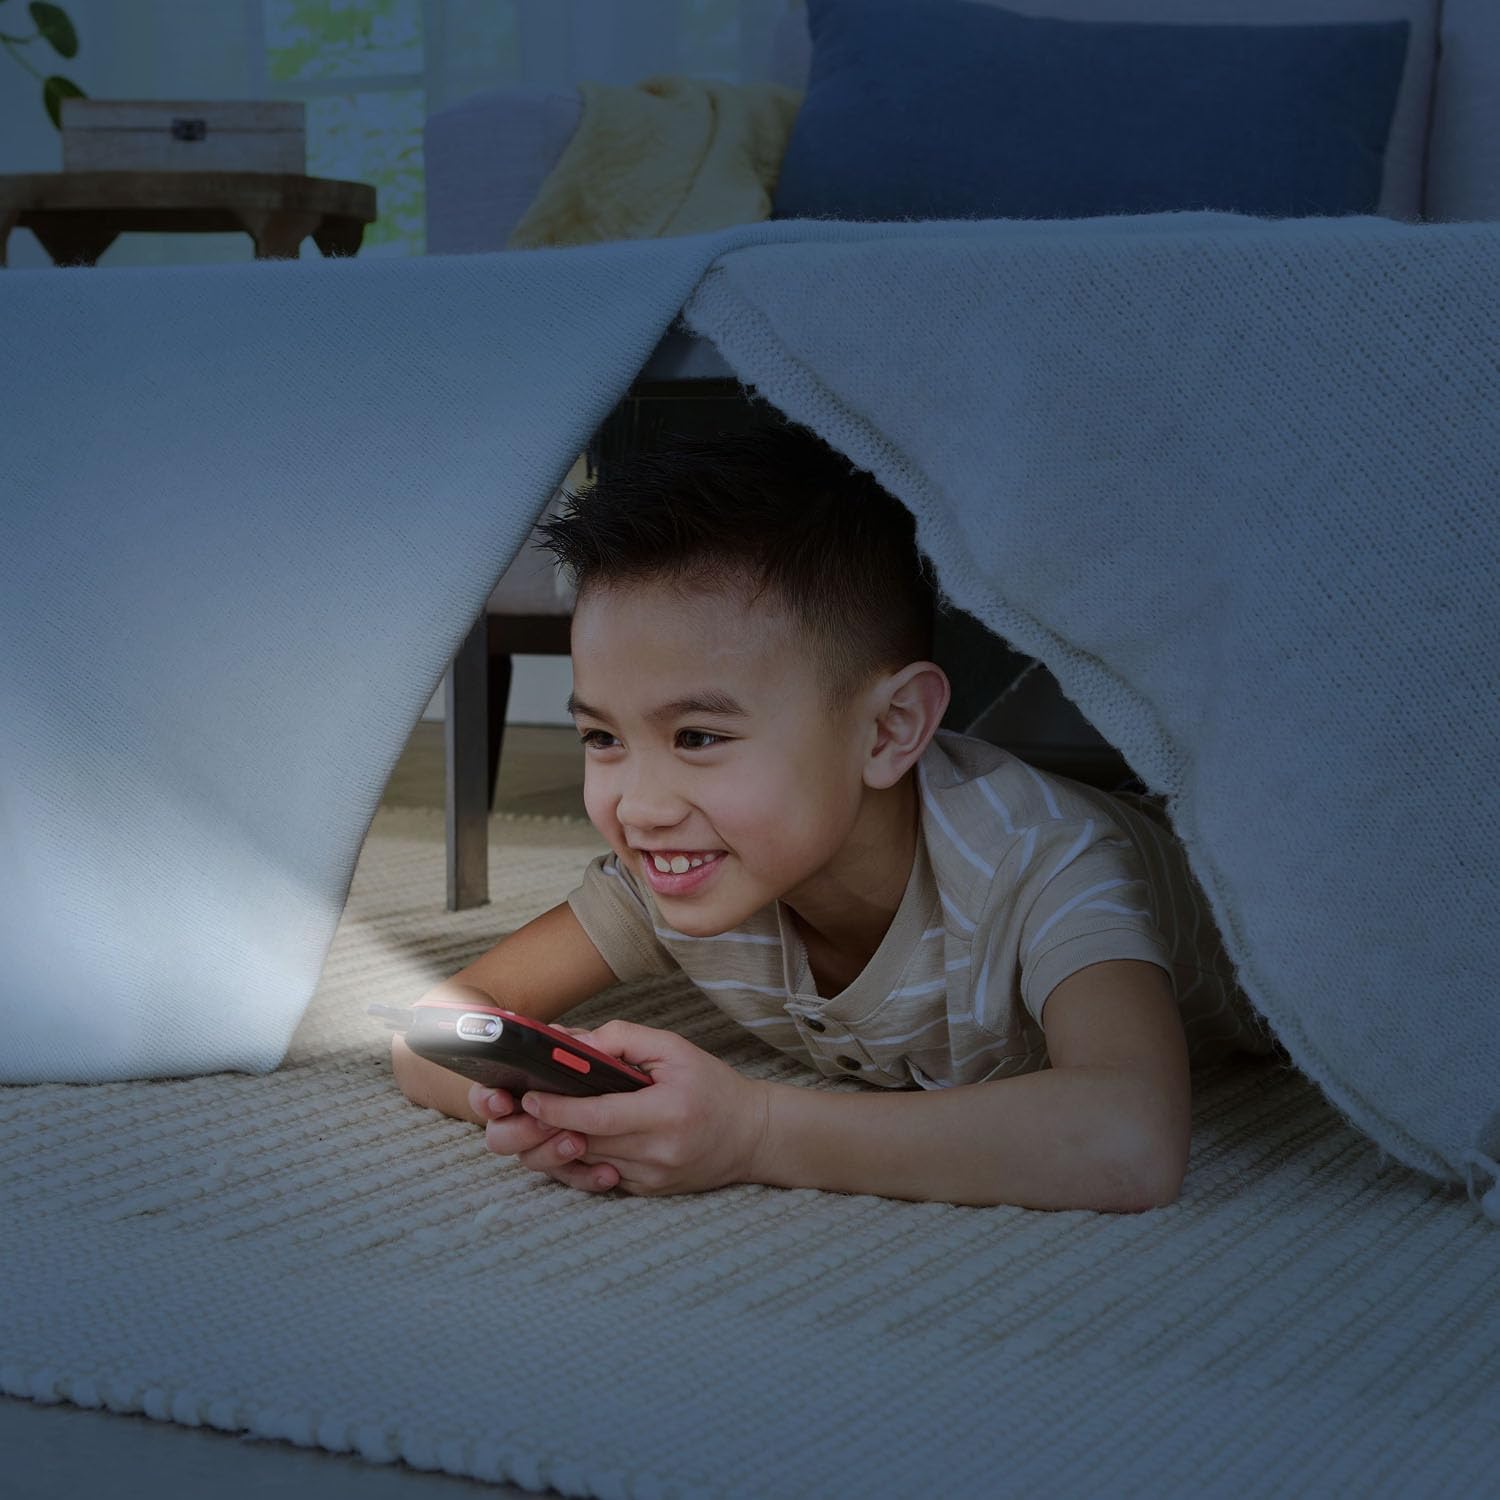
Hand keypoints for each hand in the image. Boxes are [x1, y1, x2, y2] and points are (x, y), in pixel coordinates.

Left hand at [469, 1021, 770, 1196]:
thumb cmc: (713, 1086)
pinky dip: (577, 1159)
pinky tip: (561, 1140)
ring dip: (553, 1144)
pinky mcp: (646, 1191)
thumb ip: (624, 1040)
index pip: (599, 1116)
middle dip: (543, 1126)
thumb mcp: (675, 1048)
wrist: (752, 1135)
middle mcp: (657, 1153)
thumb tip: (575, 1042)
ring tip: (530, 1121)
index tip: (529, 1095)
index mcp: (666, 1114)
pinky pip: (599, 1176)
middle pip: (583, 1144)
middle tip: (512, 1109)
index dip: (559, 1108)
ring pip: (585, 1164)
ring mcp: (650, 1179)